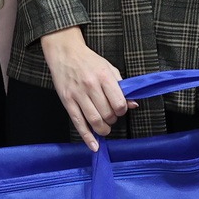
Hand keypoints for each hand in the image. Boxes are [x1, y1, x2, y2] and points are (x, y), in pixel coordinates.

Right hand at [42, 27, 129, 150]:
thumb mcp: (109, 68)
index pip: (119, 103)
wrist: (65, 53)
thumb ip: (121, 86)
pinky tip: (94, 145)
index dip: (122, 111)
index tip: (120, 109)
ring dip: (103, 129)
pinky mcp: (67, 101)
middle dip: (112, 120)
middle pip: (107, 114)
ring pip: (94, 121)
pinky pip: (78, 123)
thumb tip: (133, 104)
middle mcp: (91, 86)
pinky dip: (87, 137)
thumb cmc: (89, 61)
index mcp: (104, 77)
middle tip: (110, 116)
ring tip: (104, 127)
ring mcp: (78, 94)